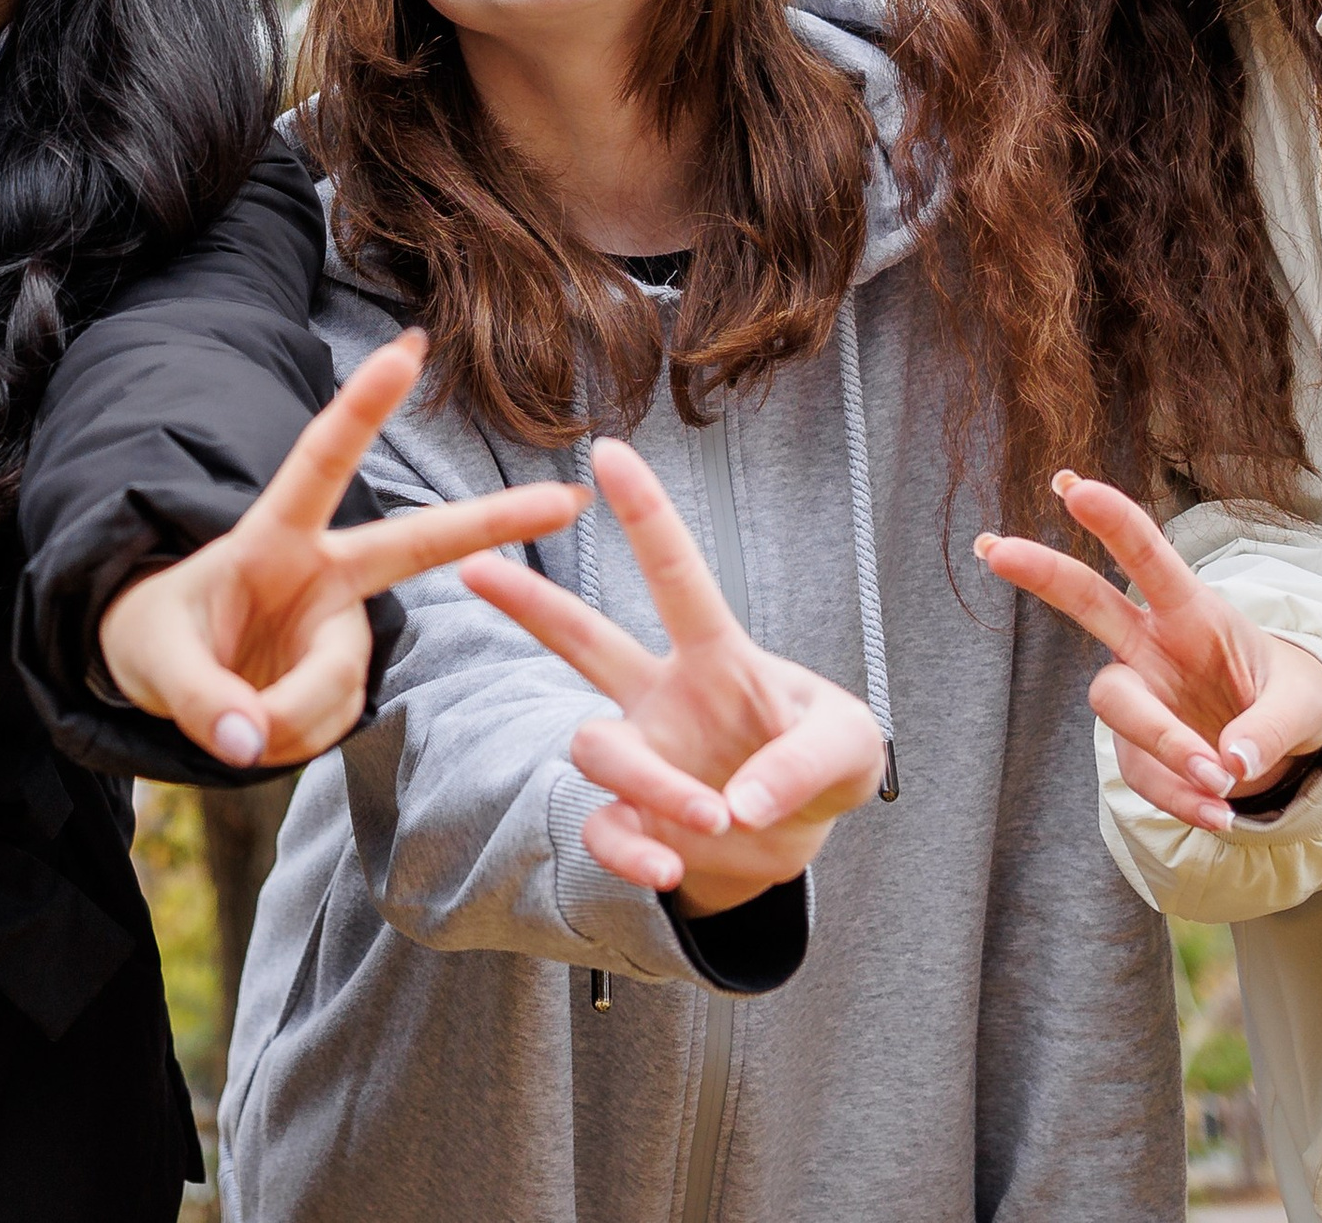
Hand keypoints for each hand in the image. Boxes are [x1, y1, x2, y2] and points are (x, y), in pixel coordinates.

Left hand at [96, 329, 584, 769]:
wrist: (162, 678)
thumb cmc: (155, 638)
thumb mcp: (150, 657)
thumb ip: (197, 698)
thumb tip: (248, 740)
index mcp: (271, 538)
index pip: (318, 463)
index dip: (362, 408)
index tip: (409, 346)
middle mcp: (320, 575)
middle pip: (414, 545)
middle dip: (492, 520)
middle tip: (569, 496)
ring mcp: (338, 630)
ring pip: (337, 686)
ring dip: (281, 719)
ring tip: (227, 718)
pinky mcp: (341, 683)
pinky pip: (327, 726)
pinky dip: (283, 742)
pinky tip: (254, 730)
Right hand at [463, 437, 883, 916]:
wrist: (795, 839)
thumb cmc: (823, 763)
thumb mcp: (850, 750)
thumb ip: (806, 763)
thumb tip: (738, 805)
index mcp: (718, 657)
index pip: (677, 575)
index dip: (645, 514)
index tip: (608, 453)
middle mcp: (663, 696)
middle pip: (581, 639)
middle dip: (525, 602)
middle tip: (471, 564)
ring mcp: (642, 758)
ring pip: (598, 749)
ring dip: (654, 784)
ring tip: (717, 817)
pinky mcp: (635, 820)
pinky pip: (605, 831)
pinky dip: (632, 853)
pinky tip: (668, 869)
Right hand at [977, 470, 1321, 830]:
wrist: (1279, 751)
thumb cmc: (1287, 700)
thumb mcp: (1305, 706)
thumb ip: (1272, 728)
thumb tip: (1230, 762)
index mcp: (1194, 612)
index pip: (1151, 560)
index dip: (1115, 523)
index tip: (1075, 488)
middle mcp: (1151, 644)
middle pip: (1086, 600)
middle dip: (1042, 572)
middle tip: (997, 549)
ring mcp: (1137, 693)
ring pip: (1114, 702)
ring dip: (1162, 742)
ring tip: (1220, 783)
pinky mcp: (1134, 746)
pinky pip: (1141, 773)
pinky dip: (1180, 798)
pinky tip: (1218, 813)